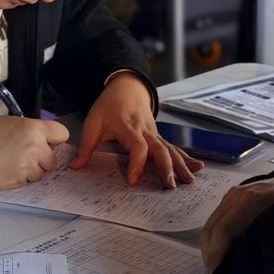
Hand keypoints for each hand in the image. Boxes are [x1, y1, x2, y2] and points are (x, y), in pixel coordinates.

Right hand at [0, 117, 70, 188]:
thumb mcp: (13, 122)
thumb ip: (33, 132)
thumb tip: (46, 143)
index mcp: (35, 130)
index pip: (62, 134)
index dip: (54, 140)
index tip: (47, 142)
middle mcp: (36, 149)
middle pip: (52, 160)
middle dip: (42, 160)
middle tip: (24, 155)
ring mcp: (28, 168)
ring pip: (39, 174)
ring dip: (30, 171)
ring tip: (11, 162)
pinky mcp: (18, 182)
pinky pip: (26, 182)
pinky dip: (19, 178)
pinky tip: (6, 170)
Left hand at [73, 72, 202, 188]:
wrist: (126, 88)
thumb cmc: (108, 106)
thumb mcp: (92, 123)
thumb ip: (86, 146)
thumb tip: (76, 168)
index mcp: (128, 127)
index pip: (137, 146)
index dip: (136, 163)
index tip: (133, 180)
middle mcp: (146, 131)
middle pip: (160, 149)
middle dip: (166, 168)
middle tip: (170, 186)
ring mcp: (155, 134)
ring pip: (171, 149)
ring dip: (181, 165)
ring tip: (189, 181)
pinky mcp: (159, 137)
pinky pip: (174, 148)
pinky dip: (187, 158)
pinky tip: (198, 168)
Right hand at [201, 174, 273, 273]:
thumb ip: (272, 239)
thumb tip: (252, 267)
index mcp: (251, 200)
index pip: (222, 230)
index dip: (216, 256)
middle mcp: (237, 195)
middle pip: (211, 229)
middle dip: (209, 256)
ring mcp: (234, 194)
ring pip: (211, 225)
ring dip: (211, 248)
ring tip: (218, 270)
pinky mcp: (235, 197)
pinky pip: (218, 220)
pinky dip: (216, 239)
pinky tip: (224, 254)